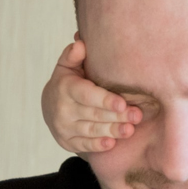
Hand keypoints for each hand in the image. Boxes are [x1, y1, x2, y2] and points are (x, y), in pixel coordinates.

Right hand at [41, 38, 141, 153]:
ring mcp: (64, 128)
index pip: (86, 95)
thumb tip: (80, 43)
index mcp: (65, 88)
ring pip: (91, 131)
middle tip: (137, 115)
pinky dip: (98, 145)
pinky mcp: (68, 142)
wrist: (50, 108)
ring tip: (130, 129)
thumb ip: (73, 56)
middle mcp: (63, 109)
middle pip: (93, 114)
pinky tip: (112, 143)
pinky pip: (84, 146)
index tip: (123, 102)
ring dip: (112, 131)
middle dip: (116, 116)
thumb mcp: (67, 67)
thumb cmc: (68, 83)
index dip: (105, 100)